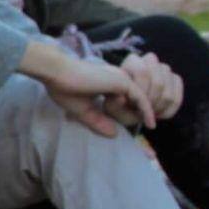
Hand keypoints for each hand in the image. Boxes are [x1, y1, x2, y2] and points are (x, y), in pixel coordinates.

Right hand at [38, 55, 155, 136]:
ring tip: (145, 128)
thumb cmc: (64, 88)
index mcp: (106, 82)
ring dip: (141, 115)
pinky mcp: (123, 82)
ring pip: (140, 101)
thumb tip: (114, 134)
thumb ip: (98, 121)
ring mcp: (121, 79)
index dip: (128, 114)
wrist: (58, 74)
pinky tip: (151, 123)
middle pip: (135, 101)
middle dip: (138, 116)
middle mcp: (117, 79)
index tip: (129, 127)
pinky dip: (147, 111)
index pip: (125, 100)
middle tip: (141, 129)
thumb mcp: (83, 111)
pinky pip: (141, 99)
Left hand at [117, 51, 183, 121]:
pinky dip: (167, 112)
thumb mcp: (112, 104)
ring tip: (147, 115)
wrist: (128, 105)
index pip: (143, 72)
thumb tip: (122, 99)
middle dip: (150, 103)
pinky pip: (177, 99)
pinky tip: (157, 115)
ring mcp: (165, 69)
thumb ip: (115, 102)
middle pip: (159, 83)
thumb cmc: (117, 103)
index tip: (133, 105)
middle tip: (141, 113)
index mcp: (132, 61)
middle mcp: (151, 61)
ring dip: (158, 109)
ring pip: (168, 93)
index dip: (141, 91)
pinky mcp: (175, 80)